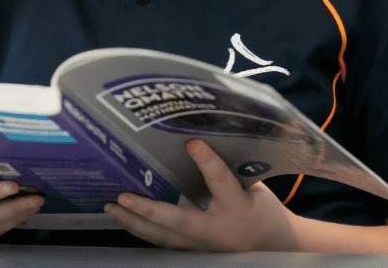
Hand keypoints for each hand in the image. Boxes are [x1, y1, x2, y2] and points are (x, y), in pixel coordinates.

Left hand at [104, 139, 298, 251]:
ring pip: (165, 237)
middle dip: (149, 210)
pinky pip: (164, 242)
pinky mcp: (195, 250)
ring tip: (112, 207)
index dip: (208, 162)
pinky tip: (124, 219)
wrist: (275, 246)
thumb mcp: (253, 185)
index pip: (222, 182)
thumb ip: (229, 166)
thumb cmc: (263, 209)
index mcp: (240, 206)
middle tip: (124, 197)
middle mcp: (220, 230)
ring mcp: (205, 246)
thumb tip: (198, 136)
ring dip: (136, 222)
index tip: (192, 143)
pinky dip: (142, 230)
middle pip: (180, 221)